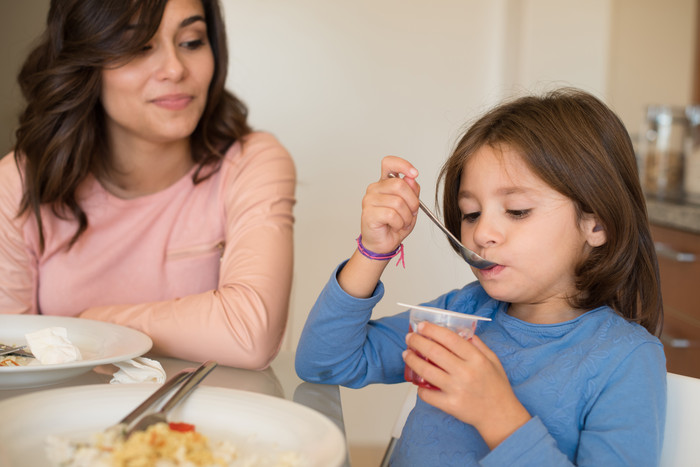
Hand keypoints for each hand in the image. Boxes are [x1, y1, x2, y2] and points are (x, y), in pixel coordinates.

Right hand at [360, 156, 420, 253]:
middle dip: (412, 202)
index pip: (389, 163)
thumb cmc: (394, 224)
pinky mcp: (368, 213)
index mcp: (384, 183)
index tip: (414, 174)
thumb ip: (412, 191)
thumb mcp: (410, 206)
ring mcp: (369, 200)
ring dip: (406, 216)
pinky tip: (394, 226)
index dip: (403, 165)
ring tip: (402, 222)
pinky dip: (399, 223)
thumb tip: (411, 179)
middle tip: (412, 212)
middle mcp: (375, 188)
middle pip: (399, 184)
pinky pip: (392, 214)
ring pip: (398, 202)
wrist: (383, 244)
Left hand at [403, 322, 530, 448]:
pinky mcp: (450, 405)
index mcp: (477, 359)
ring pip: (426, 371)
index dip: (433, 330)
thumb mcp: (493, 360)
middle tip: (409, 338)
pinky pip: (427, 394)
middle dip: (417, 342)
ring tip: (407, 354)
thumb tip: (461, 331)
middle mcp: (466, 373)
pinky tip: (417, 381)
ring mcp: (457, 390)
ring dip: (412, 360)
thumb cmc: (497, 387)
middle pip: (434, 352)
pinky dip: (419, 387)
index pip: (450, 338)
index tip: (422, 326)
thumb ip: (478, 345)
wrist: (500, 416)